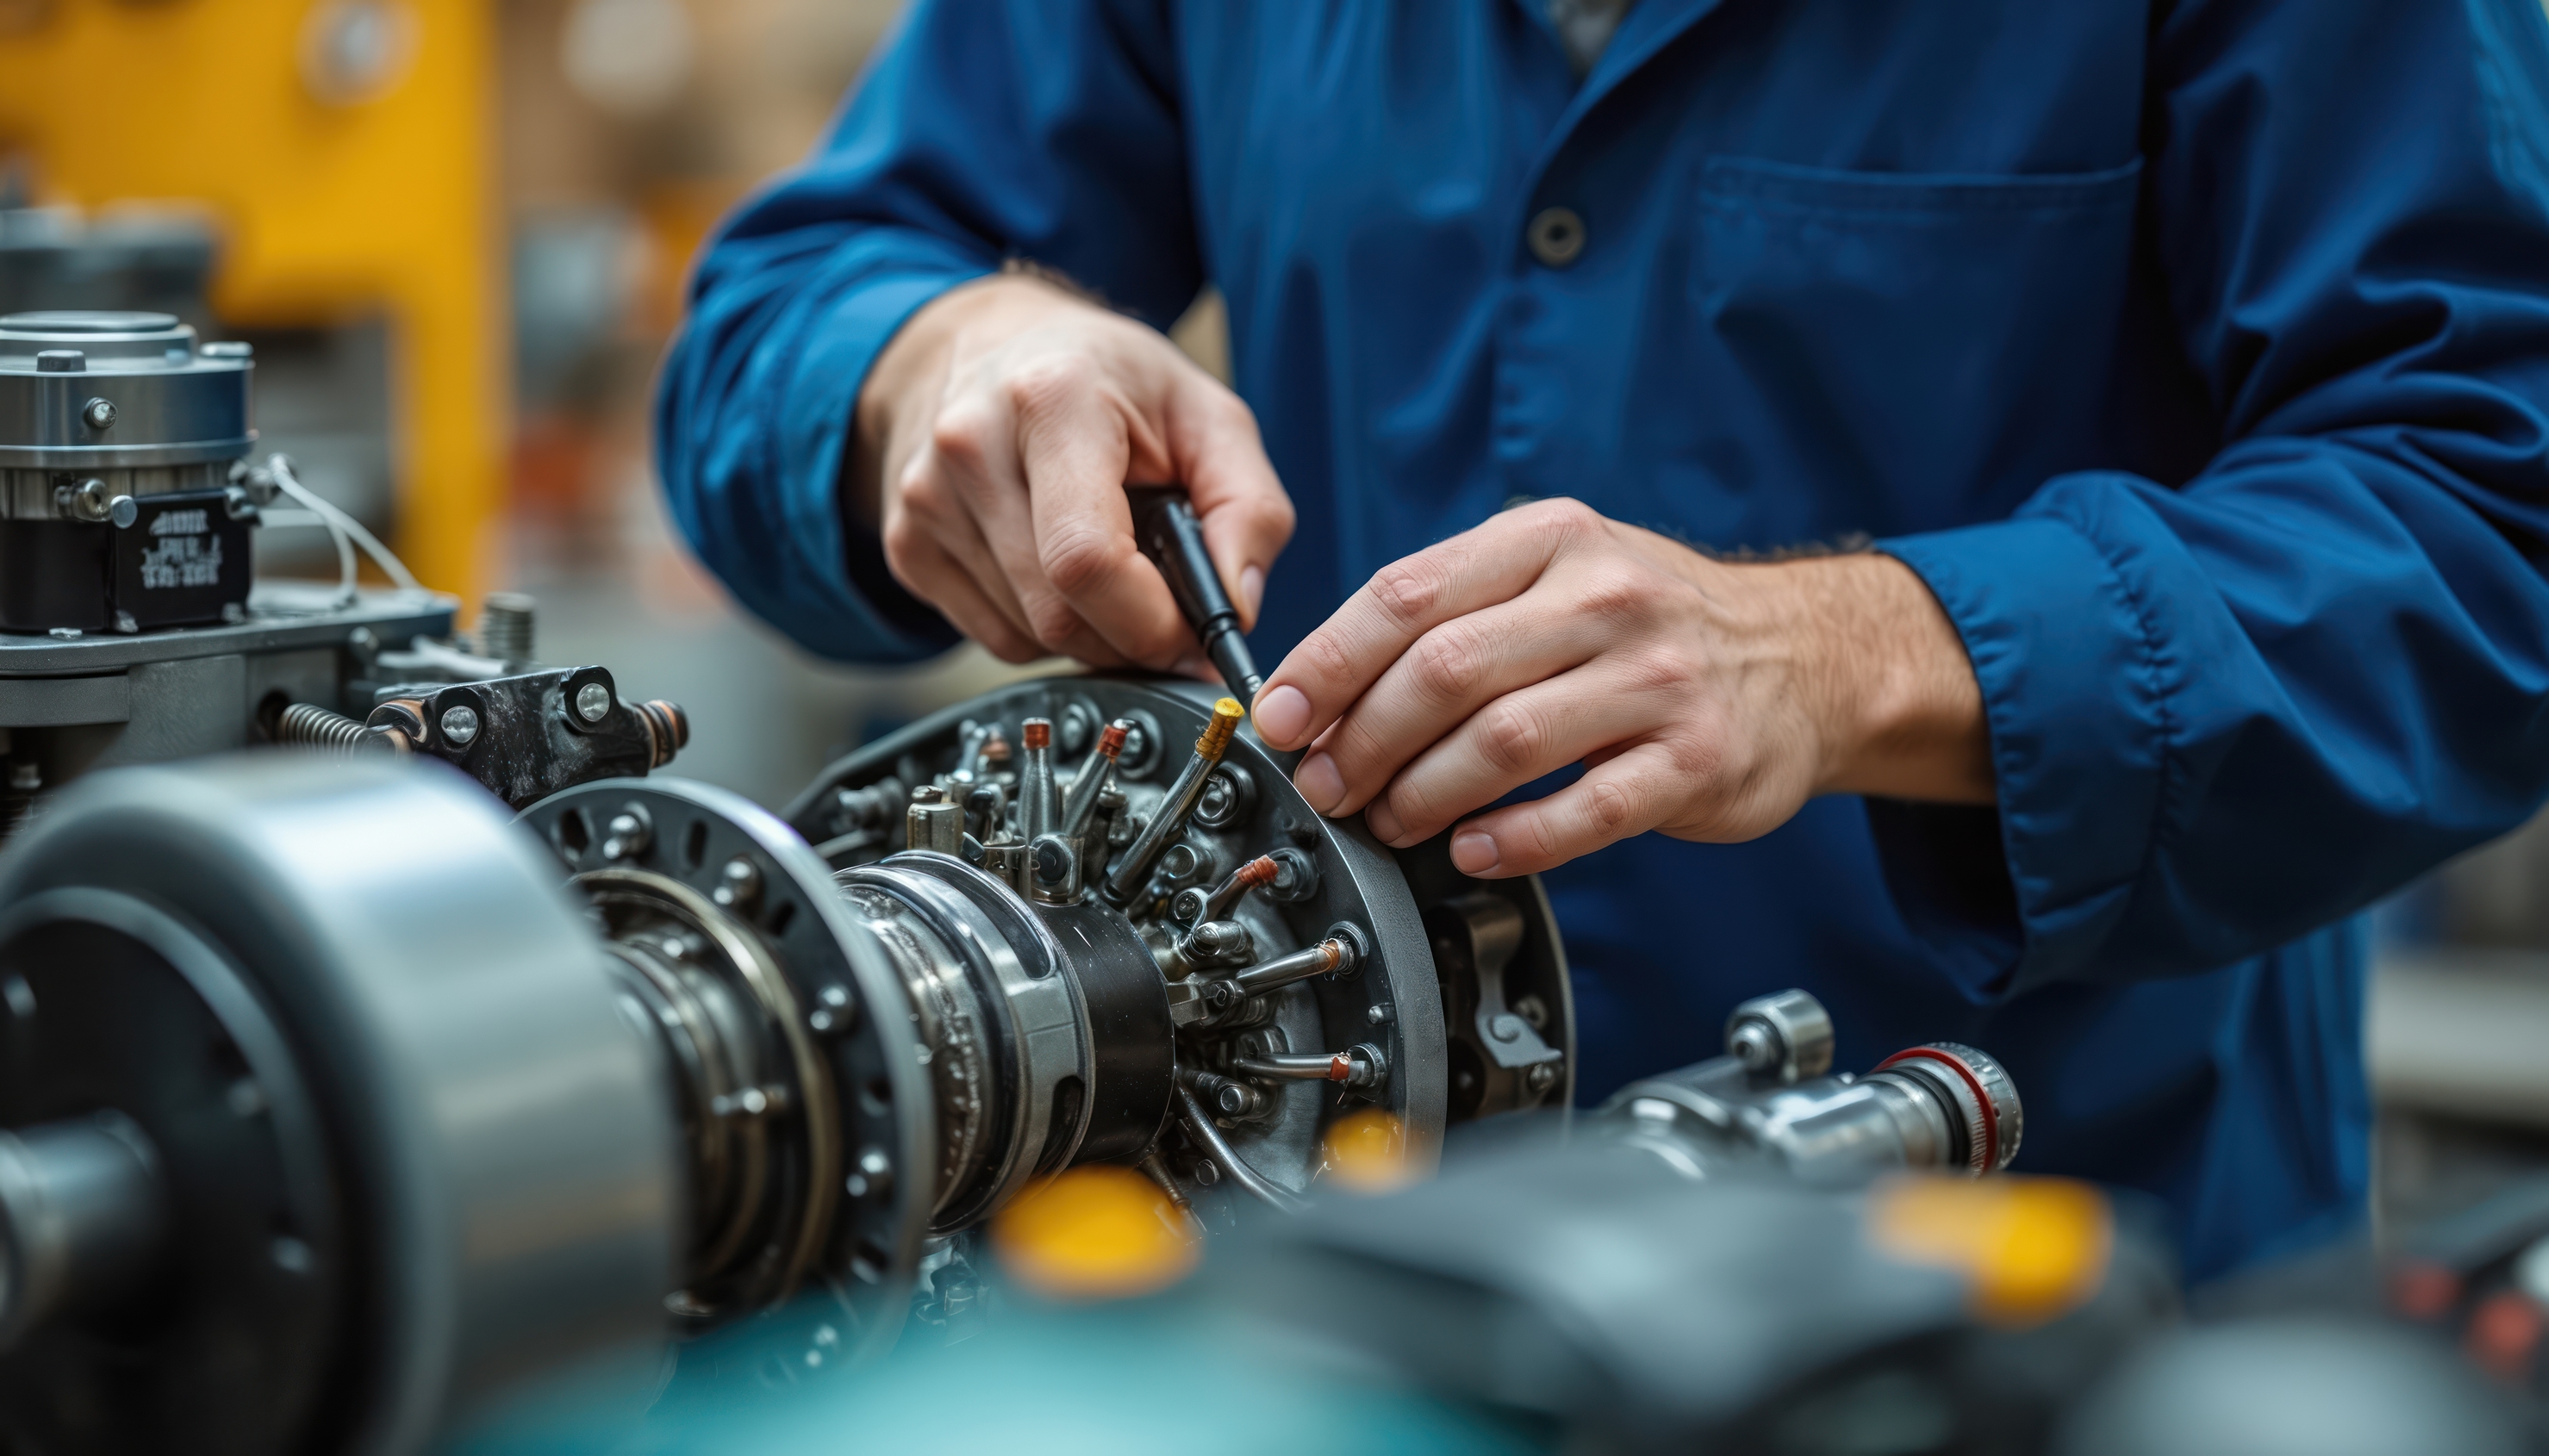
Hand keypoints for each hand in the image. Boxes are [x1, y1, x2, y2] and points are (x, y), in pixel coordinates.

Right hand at [851, 271, 1293, 666]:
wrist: (990, 345)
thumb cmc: (1107, 379)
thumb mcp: (1208, 416)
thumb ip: (1250, 509)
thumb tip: (1238, 608)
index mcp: (1050, 399)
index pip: (1088, 559)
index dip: (1150, 623)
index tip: (1190, 633)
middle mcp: (970, 446)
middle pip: (1056, 614)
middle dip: (1129, 637)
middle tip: (1166, 609)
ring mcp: (926, 499)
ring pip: (1026, 637)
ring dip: (1090, 634)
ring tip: (1112, 571)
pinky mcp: (906, 544)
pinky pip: (992, 637)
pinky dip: (1042, 629)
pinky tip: (1057, 572)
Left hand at [1248, 499, 1991, 876]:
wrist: (1808, 657)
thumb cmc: (1652, 623)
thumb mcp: (1559, 571)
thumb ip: (1454, 610)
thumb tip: (1326, 687)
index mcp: (1551, 540)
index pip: (1407, 594)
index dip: (1327, 663)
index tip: (1279, 718)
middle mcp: (1605, 598)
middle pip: (1443, 671)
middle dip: (1360, 742)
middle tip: (1325, 787)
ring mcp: (1657, 681)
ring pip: (1502, 743)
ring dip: (1421, 795)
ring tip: (1387, 822)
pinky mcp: (1696, 761)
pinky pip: (1582, 811)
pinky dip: (1511, 841)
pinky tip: (1472, 852)